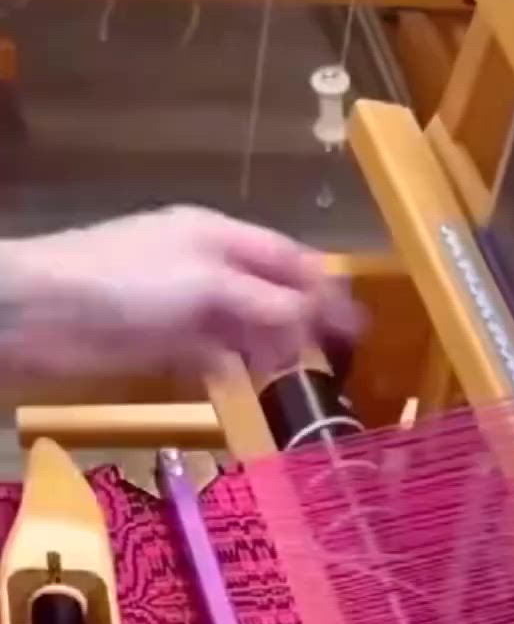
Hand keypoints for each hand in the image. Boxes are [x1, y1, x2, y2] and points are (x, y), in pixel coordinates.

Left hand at [0, 206, 358, 380]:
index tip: (358, 323)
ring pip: (245, 326)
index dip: (324, 287)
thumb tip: (316, 319)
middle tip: (337, 360)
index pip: (287, 258)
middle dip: (303, 322)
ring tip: (302, 379)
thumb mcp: (208, 285)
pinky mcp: (164, 342)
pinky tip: (254, 388)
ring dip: (273, 349)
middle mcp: (206, 266)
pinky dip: (237, 368)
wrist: (46, 315)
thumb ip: (265, 303)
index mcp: (218, 235)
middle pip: (269, 292)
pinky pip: (215, 354)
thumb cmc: (128, 286)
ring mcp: (184, 305)